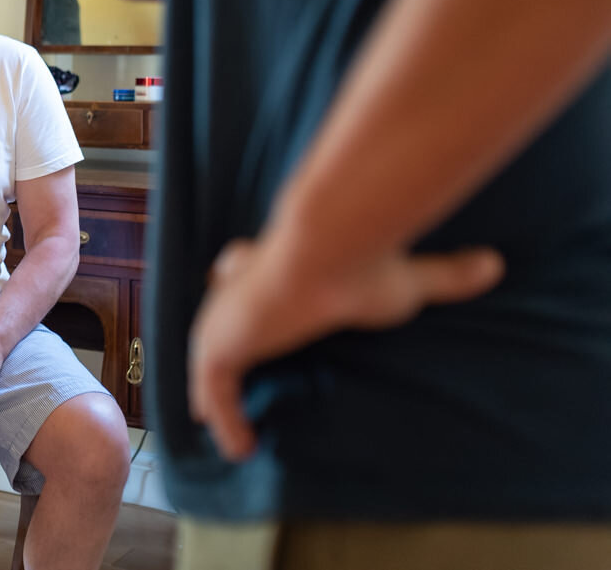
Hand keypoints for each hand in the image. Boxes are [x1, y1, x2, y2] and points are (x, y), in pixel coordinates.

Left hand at [188, 234, 504, 461]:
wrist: (329, 253)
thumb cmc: (363, 263)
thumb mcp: (409, 278)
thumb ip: (444, 276)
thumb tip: (492, 265)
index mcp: (272, 268)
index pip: (241, 280)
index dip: (246, 306)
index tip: (256, 333)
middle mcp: (239, 291)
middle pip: (218, 328)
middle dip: (223, 355)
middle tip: (236, 388)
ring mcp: (222, 321)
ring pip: (209, 367)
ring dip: (219, 397)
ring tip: (234, 430)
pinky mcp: (217, 349)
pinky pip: (213, 395)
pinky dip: (225, 421)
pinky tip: (240, 448)